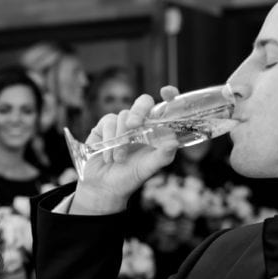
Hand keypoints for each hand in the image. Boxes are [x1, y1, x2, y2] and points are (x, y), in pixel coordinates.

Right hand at [73, 86, 181, 214]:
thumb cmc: (129, 178)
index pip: (165, 108)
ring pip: (124, 115)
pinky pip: (109, 122)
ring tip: (119, 159)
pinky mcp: (105, 126)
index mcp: (155, 131)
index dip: (169, 96)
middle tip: (133, 126)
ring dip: (121, 139)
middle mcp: (140, 124)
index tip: (166, 91)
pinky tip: (109, 156)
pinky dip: (109, 139)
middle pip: (143, 102)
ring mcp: (122, 124)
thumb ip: (162, 156)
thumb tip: (173, 143)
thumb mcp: (148, 168)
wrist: (104, 187)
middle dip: (139, 111)